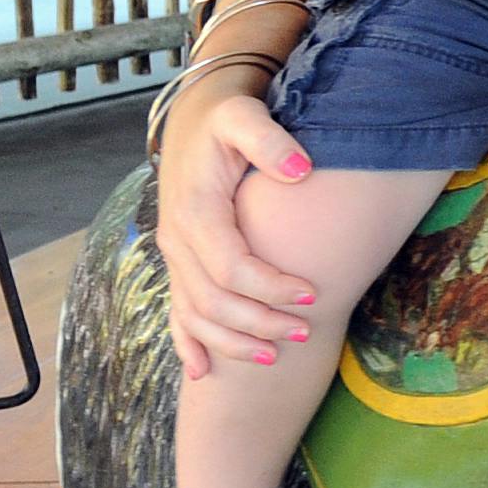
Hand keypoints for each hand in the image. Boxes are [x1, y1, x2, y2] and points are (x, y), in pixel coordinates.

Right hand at [158, 86, 315, 377]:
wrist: (196, 115)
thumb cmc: (227, 117)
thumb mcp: (245, 116)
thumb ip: (268, 140)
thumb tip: (300, 169)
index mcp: (196, 211)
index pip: (232, 266)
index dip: (271, 287)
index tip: (313, 294)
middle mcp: (177, 238)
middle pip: (214, 300)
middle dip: (259, 323)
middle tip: (305, 333)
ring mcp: (174, 254)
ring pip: (194, 314)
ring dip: (230, 342)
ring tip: (272, 357)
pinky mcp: (178, 260)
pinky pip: (176, 310)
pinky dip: (187, 343)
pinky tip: (202, 371)